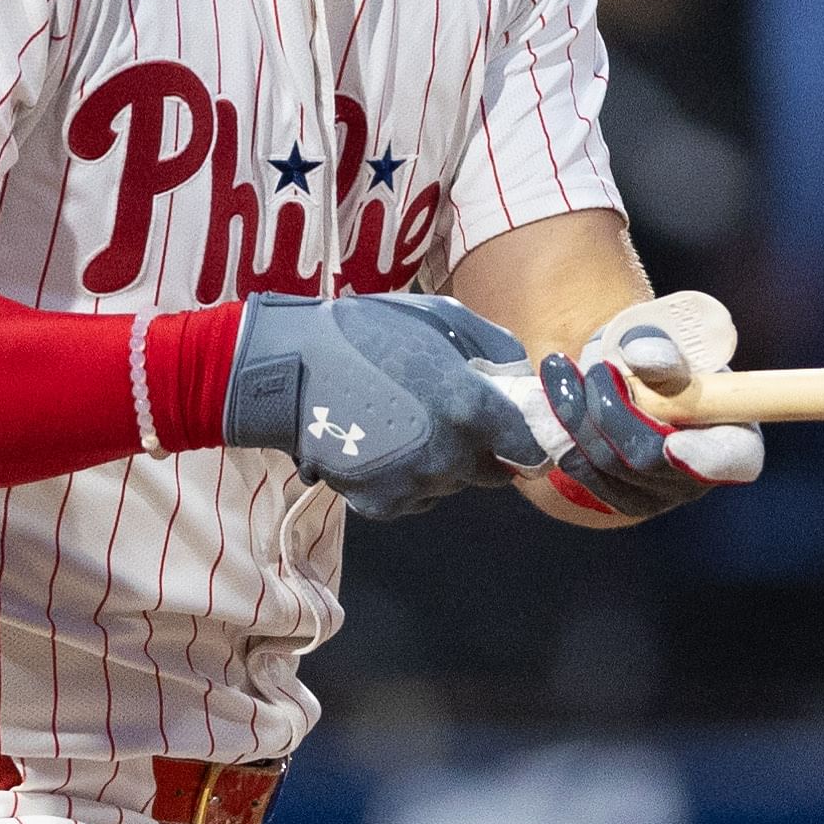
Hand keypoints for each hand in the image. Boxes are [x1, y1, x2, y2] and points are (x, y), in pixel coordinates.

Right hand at [221, 294, 545, 518]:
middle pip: (493, 471)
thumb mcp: (443, 318)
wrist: (289, 369)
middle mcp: (450, 456)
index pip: (533, 449)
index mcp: (471, 409)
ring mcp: (414, 485)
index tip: (520, 429)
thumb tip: (523, 379)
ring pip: (451, 483)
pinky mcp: (381, 505)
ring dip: (443, 460)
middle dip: (482, 447)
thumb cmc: (369, 332)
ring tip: (403, 420)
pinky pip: (415, 495)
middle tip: (447, 412)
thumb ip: (496, 350)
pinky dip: (407, 476)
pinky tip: (381, 441)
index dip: (532, 439)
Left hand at [530, 294, 764, 524]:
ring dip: (572, 414)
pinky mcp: (619, 499)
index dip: (704, 458)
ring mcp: (659, 496)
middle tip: (590, 364)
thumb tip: (642, 359)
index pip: (730, 460)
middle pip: (648, 459)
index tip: (672, 443)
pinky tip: (539, 401)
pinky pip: (581, 472)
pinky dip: (557, 434)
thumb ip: (659, 351)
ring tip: (556, 369)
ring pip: (606, 465)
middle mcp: (700, 477)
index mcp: (734, 438)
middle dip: (608, 409)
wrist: (628, 380)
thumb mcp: (665, 343)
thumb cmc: (660, 359)